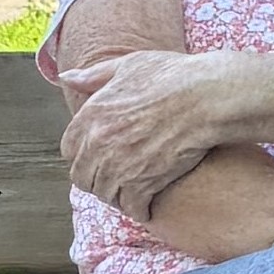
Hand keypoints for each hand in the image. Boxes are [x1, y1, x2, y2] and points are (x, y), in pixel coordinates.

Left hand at [56, 47, 237, 217]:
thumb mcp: (128, 65)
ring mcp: (120, 166)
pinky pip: (131, 207)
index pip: (68, 149)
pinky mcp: (144, 183)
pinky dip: (138, 209)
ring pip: (105, 194)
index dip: (82, 155)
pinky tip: (146, 206)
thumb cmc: (172, 76)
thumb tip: (66, 78)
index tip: (96, 157)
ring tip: (129, 192)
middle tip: (113, 178)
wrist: (207, 97)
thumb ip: (93, 75)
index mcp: (92, 114)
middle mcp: (100, 142)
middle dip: (95, 179)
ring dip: (116, 196)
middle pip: (82, 177)